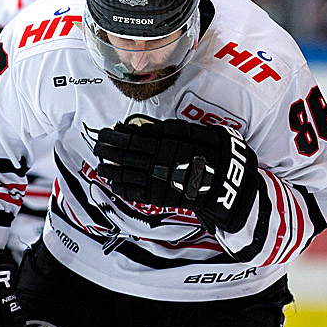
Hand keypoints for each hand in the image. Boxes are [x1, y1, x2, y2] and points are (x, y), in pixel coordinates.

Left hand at [93, 115, 259, 232]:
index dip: (115, 136)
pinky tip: (112, 183)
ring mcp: (157, 182)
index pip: (132, 139)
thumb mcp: (199, 133)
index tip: (105, 132)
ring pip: (126, 174)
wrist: (230, 186)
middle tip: (96, 146)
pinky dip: (121, 187)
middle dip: (107, 150)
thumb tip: (143, 128)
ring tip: (99, 164)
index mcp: (165, 145)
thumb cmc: (217, 155)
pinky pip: (135, 192)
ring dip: (110, 168)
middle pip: (125, 155)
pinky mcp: (160, 198)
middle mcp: (157, 163)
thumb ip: (170, 130)